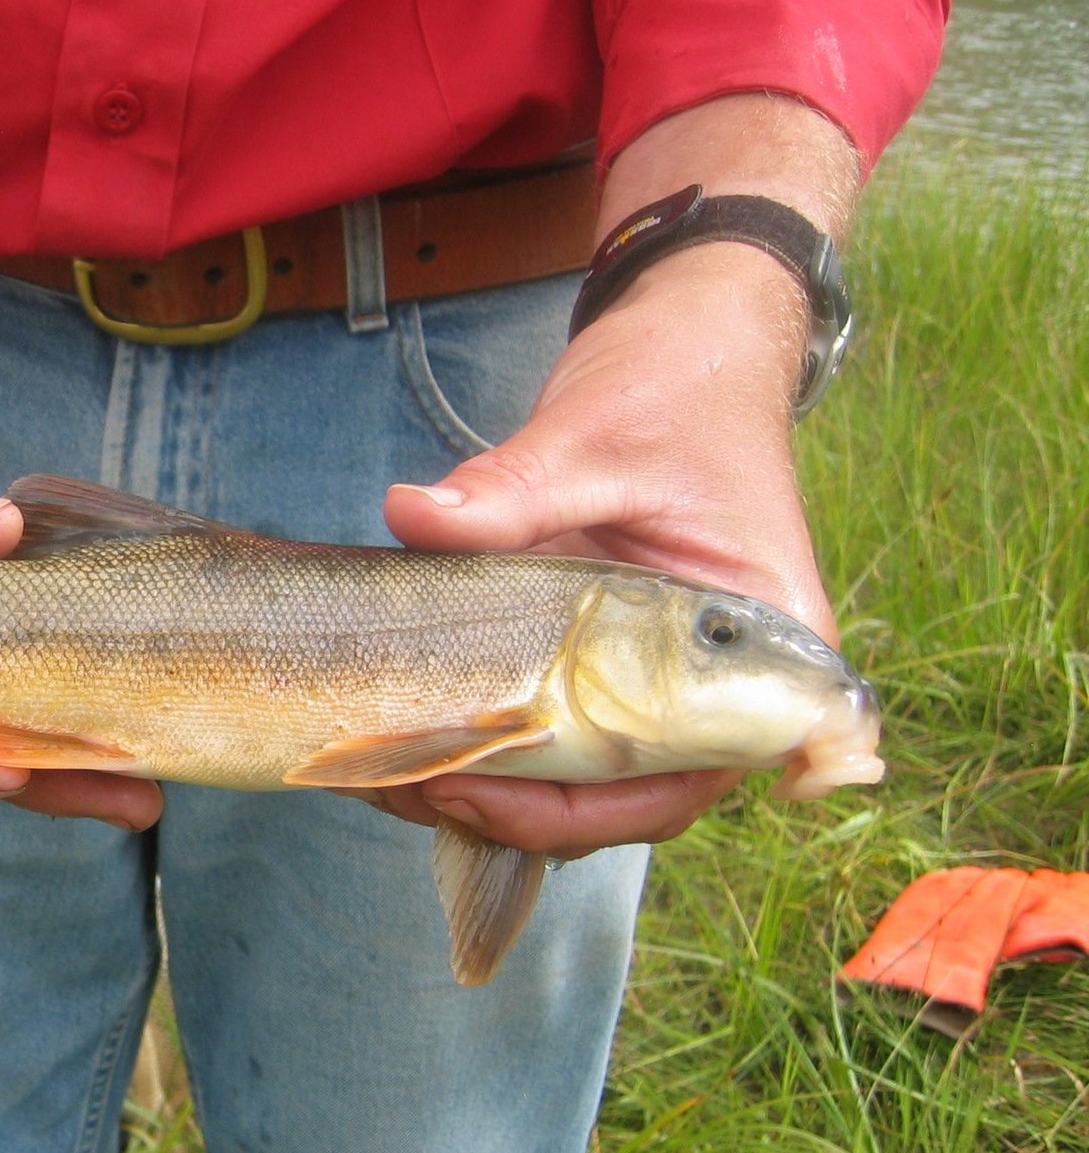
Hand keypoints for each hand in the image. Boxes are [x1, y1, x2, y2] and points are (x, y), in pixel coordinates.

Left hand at [373, 239, 835, 857]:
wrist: (692, 342)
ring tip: (390, 775)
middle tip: (404, 787)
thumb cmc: (672, 388)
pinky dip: (488, 746)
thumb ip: (509, 490)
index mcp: (762, 645)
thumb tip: (410, 518)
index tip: (471, 788)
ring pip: (585, 778)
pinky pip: (557, 730)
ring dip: (491, 790)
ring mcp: (664, 676)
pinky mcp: (609, 659)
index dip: (576, 810)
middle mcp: (722, 683)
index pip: (684, 779)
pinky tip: (409, 743)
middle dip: (511, 811)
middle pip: (625, 800)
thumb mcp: (589, 437)